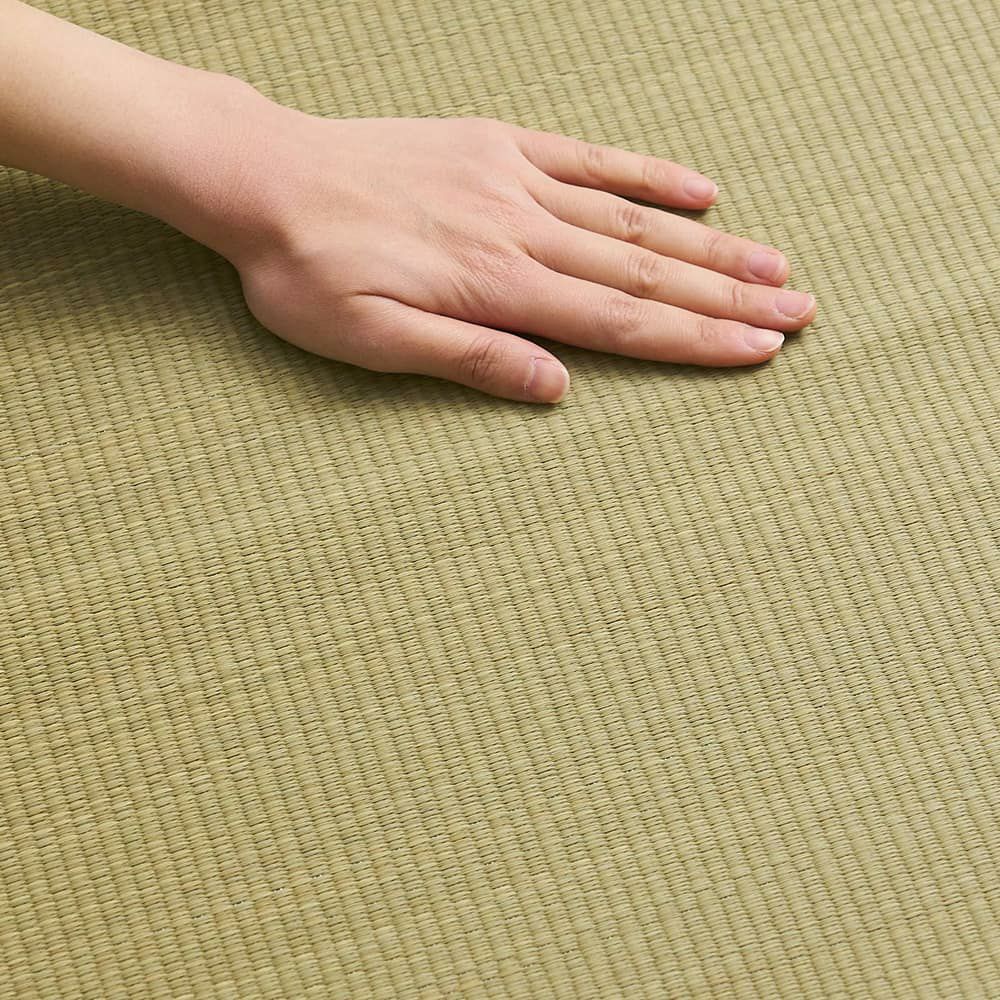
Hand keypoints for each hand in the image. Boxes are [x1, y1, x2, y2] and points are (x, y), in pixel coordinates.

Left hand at [218, 102, 816, 403]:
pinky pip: (588, 158)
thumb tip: (556, 388)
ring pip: (631, 219)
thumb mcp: (370, 340)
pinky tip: (696, 189)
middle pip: (644, 270)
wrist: (264, 179)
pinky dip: (646, 174)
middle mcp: (521, 230)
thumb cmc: (309, 273)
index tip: (758, 350)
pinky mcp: (497, 145)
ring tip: (773, 264)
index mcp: (497, 285)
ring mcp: (514, 181)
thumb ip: (469, 358)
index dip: (694, 339)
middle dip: (727, 297)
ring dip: (708, 245)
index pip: (618, 320)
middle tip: (800, 312)